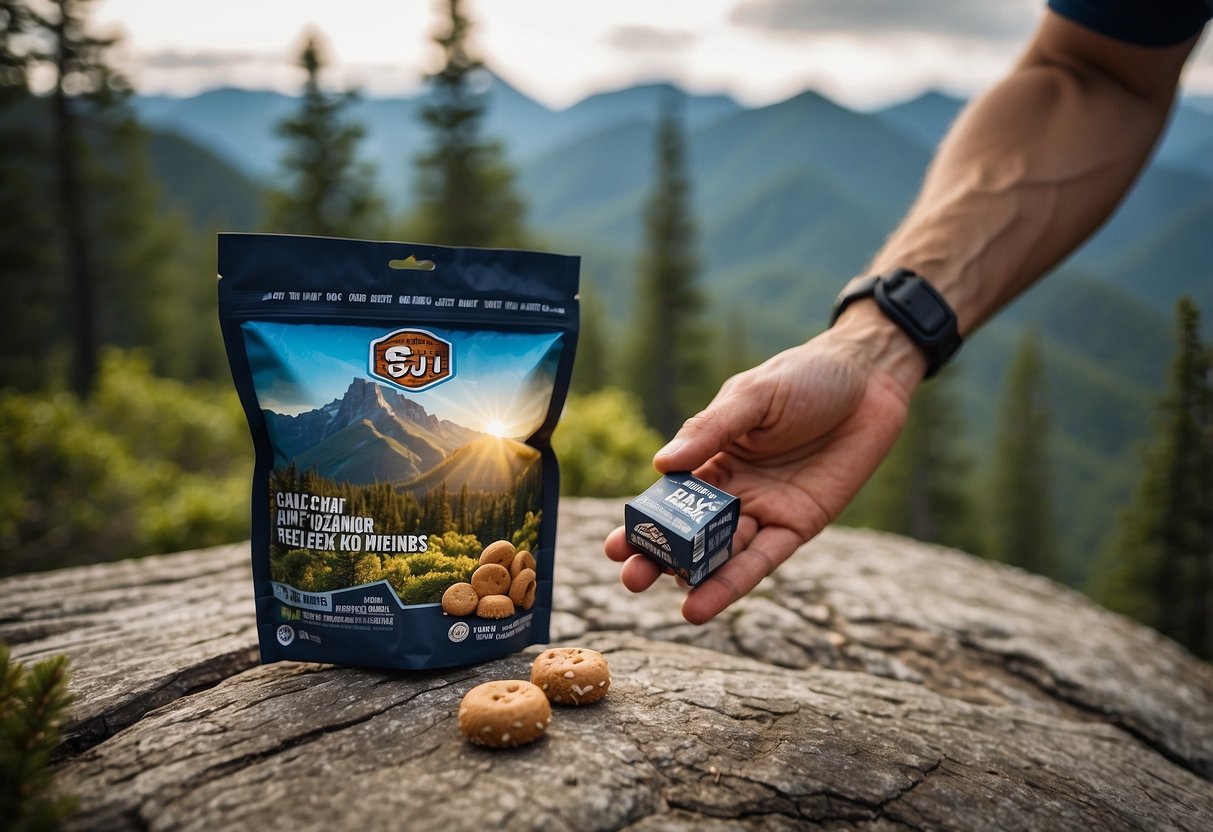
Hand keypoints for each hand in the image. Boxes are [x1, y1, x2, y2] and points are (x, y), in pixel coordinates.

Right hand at [604, 304, 923, 622]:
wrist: (870, 379)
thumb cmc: (806, 377)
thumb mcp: (753, 396)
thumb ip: (710, 430)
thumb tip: (661, 465)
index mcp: (713, 455)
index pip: (670, 497)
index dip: (644, 522)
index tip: (614, 545)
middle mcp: (734, 489)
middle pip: (690, 532)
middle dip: (660, 557)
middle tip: (631, 579)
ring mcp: (765, 509)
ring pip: (724, 552)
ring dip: (697, 579)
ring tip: (671, 602)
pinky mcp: (799, 524)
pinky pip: (763, 559)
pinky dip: (735, 582)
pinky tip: (705, 603)